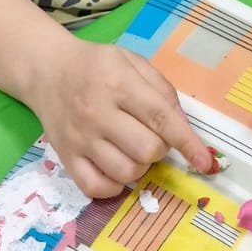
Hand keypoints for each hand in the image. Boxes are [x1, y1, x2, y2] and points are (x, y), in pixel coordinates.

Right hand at [33, 40, 213, 198]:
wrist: (46, 70)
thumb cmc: (96, 66)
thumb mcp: (131, 61)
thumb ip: (161, 90)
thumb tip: (183, 127)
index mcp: (118, 83)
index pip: (161, 118)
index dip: (187, 142)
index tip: (205, 162)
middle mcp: (98, 112)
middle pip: (146, 150)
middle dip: (160, 149)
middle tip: (151, 136)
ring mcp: (79, 138)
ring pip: (125, 173)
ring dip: (140, 167)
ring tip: (132, 149)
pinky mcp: (65, 157)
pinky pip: (96, 188)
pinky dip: (114, 186)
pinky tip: (116, 168)